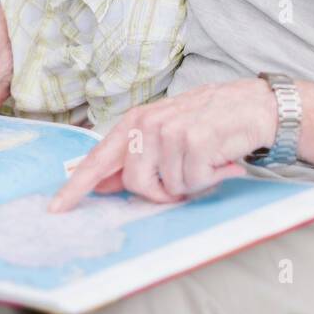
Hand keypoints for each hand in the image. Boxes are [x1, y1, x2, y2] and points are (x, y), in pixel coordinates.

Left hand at [48, 78, 277, 211]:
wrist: (256, 105)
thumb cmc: (211, 121)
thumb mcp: (166, 132)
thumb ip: (135, 157)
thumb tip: (104, 184)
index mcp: (136, 121)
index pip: (99, 158)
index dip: (76, 186)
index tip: (57, 208)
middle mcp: (148, 123)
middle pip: (134, 183)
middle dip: (160, 193)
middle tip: (185, 180)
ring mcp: (171, 130)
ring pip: (168, 188)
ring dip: (192, 183)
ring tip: (207, 162)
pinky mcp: (195, 140)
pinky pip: (193, 183)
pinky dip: (210, 179)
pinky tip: (221, 159)